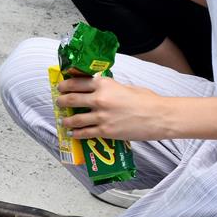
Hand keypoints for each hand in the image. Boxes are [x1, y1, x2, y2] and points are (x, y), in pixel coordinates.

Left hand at [54, 73, 168, 140]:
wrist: (158, 117)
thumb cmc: (145, 100)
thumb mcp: (124, 86)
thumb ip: (109, 87)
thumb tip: (98, 89)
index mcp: (103, 84)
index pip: (76, 82)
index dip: (65, 84)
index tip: (60, 86)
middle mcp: (99, 99)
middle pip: (71, 99)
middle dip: (62, 101)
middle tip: (59, 102)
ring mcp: (101, 116)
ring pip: (75, 119)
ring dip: (66, 120)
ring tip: (62, 120)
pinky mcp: (106, 131)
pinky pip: (86, 133)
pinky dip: (77, 134)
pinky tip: (73, 134)